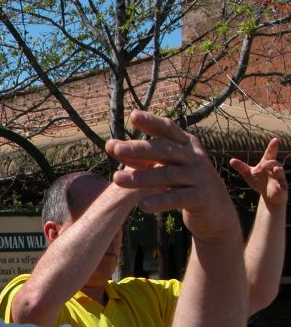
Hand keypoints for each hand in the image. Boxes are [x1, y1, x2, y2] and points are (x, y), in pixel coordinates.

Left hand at [105, 110, 237, 242]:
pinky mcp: (201, 197)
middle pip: (164, 150)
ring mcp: (200, 176)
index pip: (167, 129)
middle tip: (116, 149)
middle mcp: (194, 156)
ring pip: (167, 175)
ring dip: (141, 177)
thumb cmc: (183, 184)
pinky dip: (159, 201)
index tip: (133, 116)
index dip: (151, 122)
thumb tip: (110, 145)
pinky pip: (177, 198)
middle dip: (138, 149)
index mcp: (186, 144)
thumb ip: (140, 157)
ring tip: (116, 179)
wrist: (216, 211)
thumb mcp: (165, 167)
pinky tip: (142, 205)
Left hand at [229, 138, 287, 205]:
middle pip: (274, 162)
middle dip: (269, 163)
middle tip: (263, 165)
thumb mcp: (248, 174)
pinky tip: (282, 187)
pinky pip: (283, 184)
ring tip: (275, 170)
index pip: (269, 154)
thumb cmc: (259, 182)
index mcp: (266, 164)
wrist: (267, 194)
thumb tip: (231, 160)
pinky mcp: (282, 186)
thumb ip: (241, 167)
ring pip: (280, 171)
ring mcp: (279, 177)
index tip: (275, 139)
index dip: (272, 147)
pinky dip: (283, 185)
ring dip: (278, 171)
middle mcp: (274, 168)